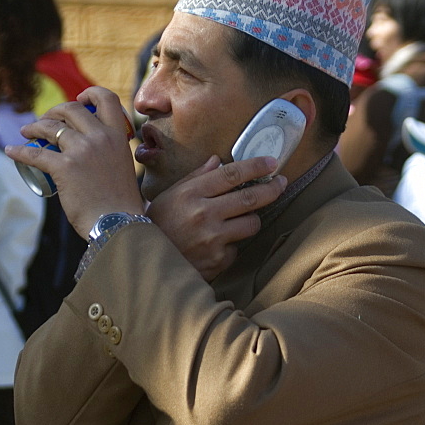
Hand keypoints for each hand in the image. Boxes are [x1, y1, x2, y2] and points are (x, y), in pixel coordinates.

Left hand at [5, 87, 144, 237]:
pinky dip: (20, 151)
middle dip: (54, 111)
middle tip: (46, 121)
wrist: (117, 223)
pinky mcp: (64, 167)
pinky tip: (12, 151)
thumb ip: (110, 154)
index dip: (90, 93)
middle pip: (72, 109)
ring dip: (35, 126)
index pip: (107, 99)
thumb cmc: (120, 203)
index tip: (79, 98)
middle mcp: (101, 137)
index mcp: (118, 136)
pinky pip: (35, 153)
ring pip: (51, 127)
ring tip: (26, 132)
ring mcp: (82, 150)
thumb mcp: (122, 166)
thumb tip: (94, 154)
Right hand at [147, 155, 286, 280]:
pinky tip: (216, 245)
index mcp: (190, 193)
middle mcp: (203, 214)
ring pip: (251, 223)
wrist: (144, 263)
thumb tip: (217, 161)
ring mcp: (212, 238)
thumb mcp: (170, 195)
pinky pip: (237, 247)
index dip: (256, 166)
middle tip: (281, 183)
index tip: (272, 162)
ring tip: (240, 219)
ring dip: (250, 219)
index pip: (231, 174)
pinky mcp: (217, 260)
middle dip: (271, 189)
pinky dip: (231, 245)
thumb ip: (195, 178)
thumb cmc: (157, 225)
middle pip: (249, 198)